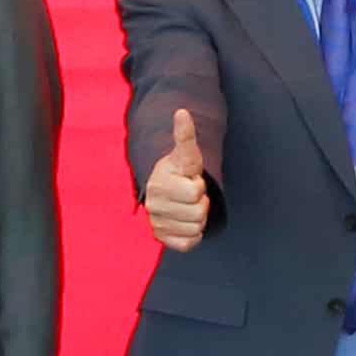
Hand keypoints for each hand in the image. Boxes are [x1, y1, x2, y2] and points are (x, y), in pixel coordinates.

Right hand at [140, 108, 210, 249]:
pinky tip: (185, 222)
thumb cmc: (179, 172)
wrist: (165, 190)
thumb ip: (185, 136)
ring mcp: (155, 222)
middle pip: (199, 212)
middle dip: (201, 203)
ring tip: (187, 206)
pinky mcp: (160, 238)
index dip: (199, 186)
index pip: (196, 191)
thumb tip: (182, 112)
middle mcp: (154, 204)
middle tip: (190, 195)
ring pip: (196, 228)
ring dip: (198, 219)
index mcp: (160, 182)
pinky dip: (192, 235)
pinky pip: (188, 244)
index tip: (190, 179)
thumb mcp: (186, 155)